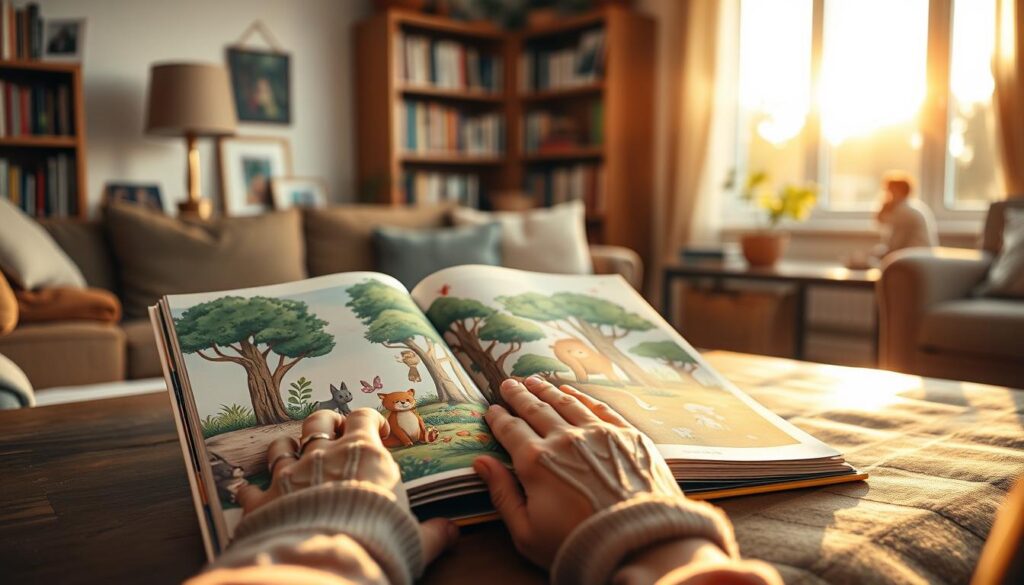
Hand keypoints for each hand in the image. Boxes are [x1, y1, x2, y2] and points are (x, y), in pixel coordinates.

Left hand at [236, 408, 457, 564]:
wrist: (324, 564)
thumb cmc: (377, 543)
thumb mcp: (415, 540)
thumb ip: (433, 533)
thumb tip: (452, 532)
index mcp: (365, 454)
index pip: (364, 417)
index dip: (369, 420)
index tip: (377, 430)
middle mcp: (324, 456)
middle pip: (318, 421)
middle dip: (325, 424)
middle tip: (333, 435)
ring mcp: (288, 475)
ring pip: (280, 445)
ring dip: (286, 448)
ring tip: (292, 455)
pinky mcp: (261, 501)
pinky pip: (249, 487)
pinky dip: (250, 488)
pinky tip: (249, 491)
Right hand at [473, 377, 681, 567]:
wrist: (639, 545)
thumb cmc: (577, 546)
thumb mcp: (527, 532)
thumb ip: (502, 494)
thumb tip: (481, 462)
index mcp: (536, 462)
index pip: (510, 430)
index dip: (499, 418)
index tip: (492, 409)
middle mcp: (564, 439)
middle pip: (535, 410)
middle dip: (519, 396)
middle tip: (508, 384)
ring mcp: (598, 433)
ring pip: (566, 403)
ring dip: (547, 390)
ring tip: (534, 381)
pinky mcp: (626, 435)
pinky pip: (598, 407)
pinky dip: (581, 396)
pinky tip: (571, 392)